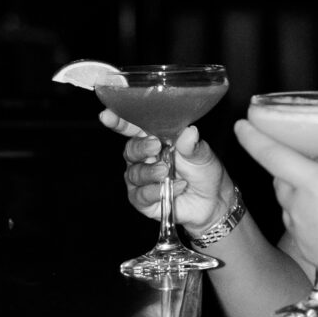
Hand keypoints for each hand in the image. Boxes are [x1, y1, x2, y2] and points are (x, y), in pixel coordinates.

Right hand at [102, 115, 228, 231]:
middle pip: (130, 150)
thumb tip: (190, 131)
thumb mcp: (202, 154)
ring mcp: (140, 179)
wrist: (212, 201)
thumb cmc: (204, 171)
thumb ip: (192, 145)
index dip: (118, 121)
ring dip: (150, 172)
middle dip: (141, 148)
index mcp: (154, 139)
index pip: (132, 128)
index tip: (106, 115)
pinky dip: (156, 191)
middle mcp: (143, 158)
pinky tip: (175, 187)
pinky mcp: (142, 200)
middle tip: (155, 146)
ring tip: (167, 172)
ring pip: (134, 173)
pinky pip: (141, 195)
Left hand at [235, 116, 317, 294]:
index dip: (254, 138)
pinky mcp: (311, 256)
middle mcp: (301, 209)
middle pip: (281, 181)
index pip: (273, 156)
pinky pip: (302, 231)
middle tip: (305, 159)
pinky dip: (310, 220)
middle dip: (287, 168)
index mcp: (315, 185)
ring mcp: (303, 235)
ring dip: (299, 195)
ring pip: (290, 207)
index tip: (241, 126)